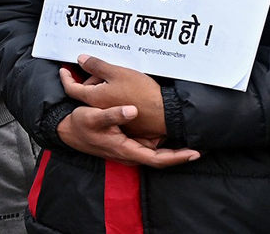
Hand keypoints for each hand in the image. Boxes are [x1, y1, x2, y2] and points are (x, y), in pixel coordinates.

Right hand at [56, 105, 199, 167]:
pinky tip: (168, 132)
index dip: (177, 157)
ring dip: (172, 148)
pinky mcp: (126, 144)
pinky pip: (148, 146)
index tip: (195, 152)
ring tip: (189, 138)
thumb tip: (132, 111)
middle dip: (181, 154)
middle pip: (161, 158)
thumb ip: (113, 114)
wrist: (68, 131)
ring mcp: (128, 150)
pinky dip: (161, 141)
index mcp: (125, 149)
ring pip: (155, 152)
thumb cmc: (80, 125)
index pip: (158, 159)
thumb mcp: (94, 117)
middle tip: (202, 146)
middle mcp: (129, 154)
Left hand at [61, 55, 165, 139]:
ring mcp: (111, 116)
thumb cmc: (141, 92)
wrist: (166, 112)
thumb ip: (96, 66)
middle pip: (89, 91)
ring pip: (101, 97)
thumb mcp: (117, 72)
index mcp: (94, 98)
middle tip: (107, 70)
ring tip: (121, 78)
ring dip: (105, 87)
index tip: (64, 70)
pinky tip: (128, 89)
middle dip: (93, 79)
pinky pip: (113, 105)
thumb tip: (80, 59)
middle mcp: (100, 109)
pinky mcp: (123, 121)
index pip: (71, 88)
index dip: (66, 78)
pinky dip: (115, 96)